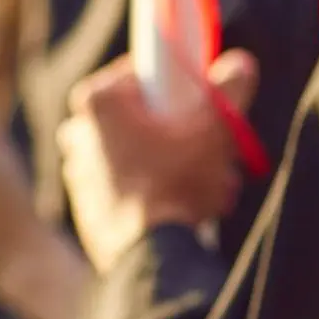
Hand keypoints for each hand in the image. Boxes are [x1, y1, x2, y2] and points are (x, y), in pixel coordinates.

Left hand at [57, 50, 257, 273]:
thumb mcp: (217, 128)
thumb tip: (240, 64)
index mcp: (99, 101)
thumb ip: (231, 89)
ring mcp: (78, 170)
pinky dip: (152, 186)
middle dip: (175, 127)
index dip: (176, 82)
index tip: (200, 98)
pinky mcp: (86, 204)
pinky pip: (125, 183)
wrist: (150, 255)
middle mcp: (79, 131)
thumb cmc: (177, 183)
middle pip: (140, 113)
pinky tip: (185, 204)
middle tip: (207, 144)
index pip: (141, 70)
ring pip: (135, 150)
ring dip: (169, 160)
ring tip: (205, 181)